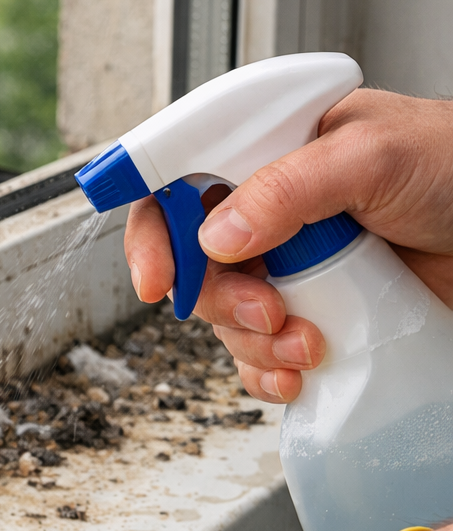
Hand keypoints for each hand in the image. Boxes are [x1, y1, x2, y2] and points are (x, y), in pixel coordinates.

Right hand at [124, 89, 452, 401]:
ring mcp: (287, 270)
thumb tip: (218, 235)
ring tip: (309, 343)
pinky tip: (301, 373)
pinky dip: (269, 374)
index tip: (158, 280)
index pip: (179, 185)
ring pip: (224, 320)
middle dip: (219, 301)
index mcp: (269, 155)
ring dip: (255, 345)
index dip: (155, 234)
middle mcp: (268, 214)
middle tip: (266, 311)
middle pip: (193, 267)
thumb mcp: (375, 156)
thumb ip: (290, 187)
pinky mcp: (308, 317)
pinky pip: (258, 358)